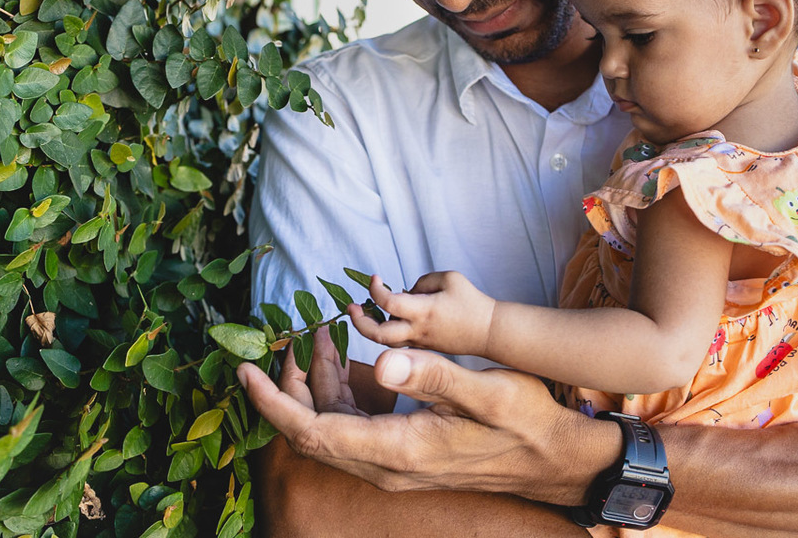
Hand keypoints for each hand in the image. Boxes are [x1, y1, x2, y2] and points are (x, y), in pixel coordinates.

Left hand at [237, 327, 618, 505]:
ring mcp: (395, 462)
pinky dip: (342, 393)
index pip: (313, 432)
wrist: (554, 460)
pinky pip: (355, 426)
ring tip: (320, 335)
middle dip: (287, 387)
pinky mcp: (404, 454)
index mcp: (398, 449)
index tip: (243, 373)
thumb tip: (381, 361)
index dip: (272, 403)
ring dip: (317, 384)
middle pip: (312, 432)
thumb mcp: (486, 393)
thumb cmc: (525, 424)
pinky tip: (351, 361)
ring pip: (333, 427)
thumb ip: (433, 376)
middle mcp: (387, 463)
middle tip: (280, 341)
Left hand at [347, 271, 496, 357]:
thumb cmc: (471, 302)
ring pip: (385, 342)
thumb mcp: (449, 279)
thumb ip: (421, 282)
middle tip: (351, 308)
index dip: (375, 289)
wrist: (489, 332)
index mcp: (424, 311)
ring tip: (365, 311)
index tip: (375, 278)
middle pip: (379, 335)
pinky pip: (397, 342)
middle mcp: (418, 331)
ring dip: (371, 327)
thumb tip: (404, 292)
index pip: (389, 303)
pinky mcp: (423, 348)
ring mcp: (420, 343)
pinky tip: (384, 317)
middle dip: (359, 323)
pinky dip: (386, 330)